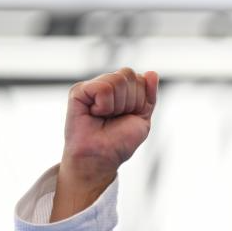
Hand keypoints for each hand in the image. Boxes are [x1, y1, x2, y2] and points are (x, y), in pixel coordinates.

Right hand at [51, 67, 158, 221]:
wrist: (101, 157)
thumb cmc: (119, 142)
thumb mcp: (143, 118)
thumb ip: (149, 95)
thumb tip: (152, 72)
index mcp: (122, 90)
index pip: (139, 78)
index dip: (139, 100)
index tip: (129, 116)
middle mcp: (106, 85)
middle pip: (129, 75)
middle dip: (130, 102)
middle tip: (116, 118)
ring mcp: (92, 87)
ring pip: (117, 80)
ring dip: (117, 105)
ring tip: (105, 117)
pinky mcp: (79, 91)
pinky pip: (102, 88)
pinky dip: (105, 106)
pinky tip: (95, 114)